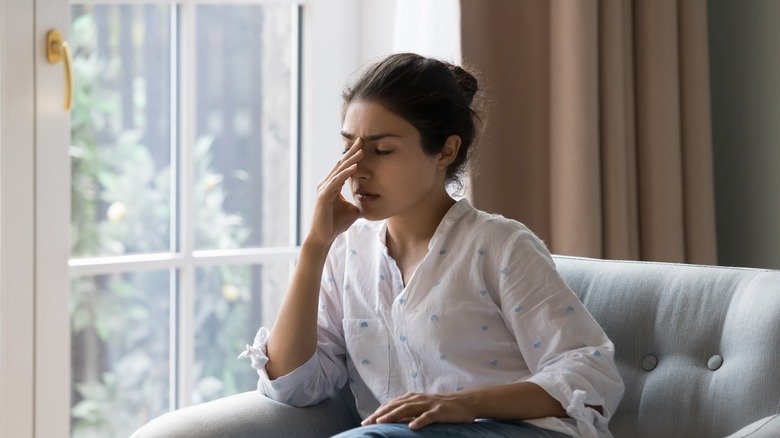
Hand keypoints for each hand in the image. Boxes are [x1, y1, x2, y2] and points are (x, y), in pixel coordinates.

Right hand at [306, 138, 363, 246]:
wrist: (324, 237)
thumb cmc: (336, 224)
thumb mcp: (353, 210)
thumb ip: (359, 203)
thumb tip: (371, 202)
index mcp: (332, 185)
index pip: (344, 167)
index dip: (352, 156)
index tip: (363, 145)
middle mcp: (326, 184)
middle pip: (341, 164)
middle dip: (352, 152)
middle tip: (361, 139)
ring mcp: (324, 189)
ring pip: (339, 171)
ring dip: (351, 160)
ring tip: (361, 151)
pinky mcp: (323, 196)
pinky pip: (336, 182)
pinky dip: (345, 174)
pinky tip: (354, 167)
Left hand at [362, 392, 476, 429]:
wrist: (464, 402)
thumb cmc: (441, 407)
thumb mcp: (422, 408)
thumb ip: (408, 412)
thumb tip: (392, 421)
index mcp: (412, 398)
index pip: (391, 405)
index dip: (378, 412)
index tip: (366, 422)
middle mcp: (418, 399)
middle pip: (395, 406)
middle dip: (380, 414)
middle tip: (367, 423)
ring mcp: (428, 404)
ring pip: (407, 409)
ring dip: (393, 415)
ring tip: (382, 422)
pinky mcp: (439, 411)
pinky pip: (427, 416)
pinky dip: (419, 421)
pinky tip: (411, 427)